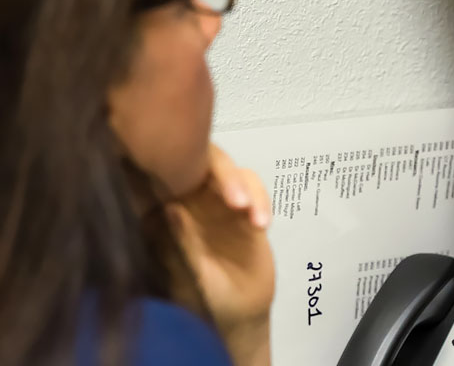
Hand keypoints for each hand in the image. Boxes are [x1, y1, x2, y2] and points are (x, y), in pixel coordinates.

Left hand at [165, 145, 274, 339]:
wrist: (236, 314)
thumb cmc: (204, 297)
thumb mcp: (191, 273)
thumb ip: (184, 242)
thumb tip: (172, 207)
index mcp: (170, 209)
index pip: (169, 172)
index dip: (179, 162)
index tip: (189, 173)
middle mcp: (196, 200)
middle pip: (206, 162)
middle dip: (222, 173)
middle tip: (234, 199)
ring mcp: (223, 203)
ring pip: (233, 172)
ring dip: (242, 186)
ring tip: (247, 212)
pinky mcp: (248, 211)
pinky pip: (255, 191)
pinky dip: (260, 202)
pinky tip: (261, 224)